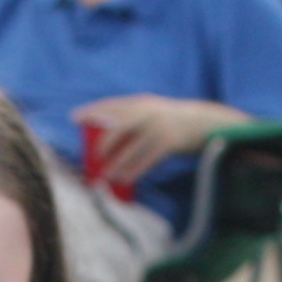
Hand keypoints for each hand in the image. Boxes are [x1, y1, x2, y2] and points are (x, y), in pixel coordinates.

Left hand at [74, 93, 240, 184]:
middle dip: (103, 141)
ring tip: (106, 175)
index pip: (112, 104)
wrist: (207, 123)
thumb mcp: (156, 111)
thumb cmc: (177, 121)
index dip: (92, 110)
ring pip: (131, 147)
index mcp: (143, 102)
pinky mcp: (170, 141)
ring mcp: (159, 126)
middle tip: (93, 156)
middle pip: (118, 125)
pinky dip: (134, 170)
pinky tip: (125, 179)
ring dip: (117, 163)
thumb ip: (136, 118)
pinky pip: (147, 158)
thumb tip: (110, 133)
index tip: (74, 117)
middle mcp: (149, 111)